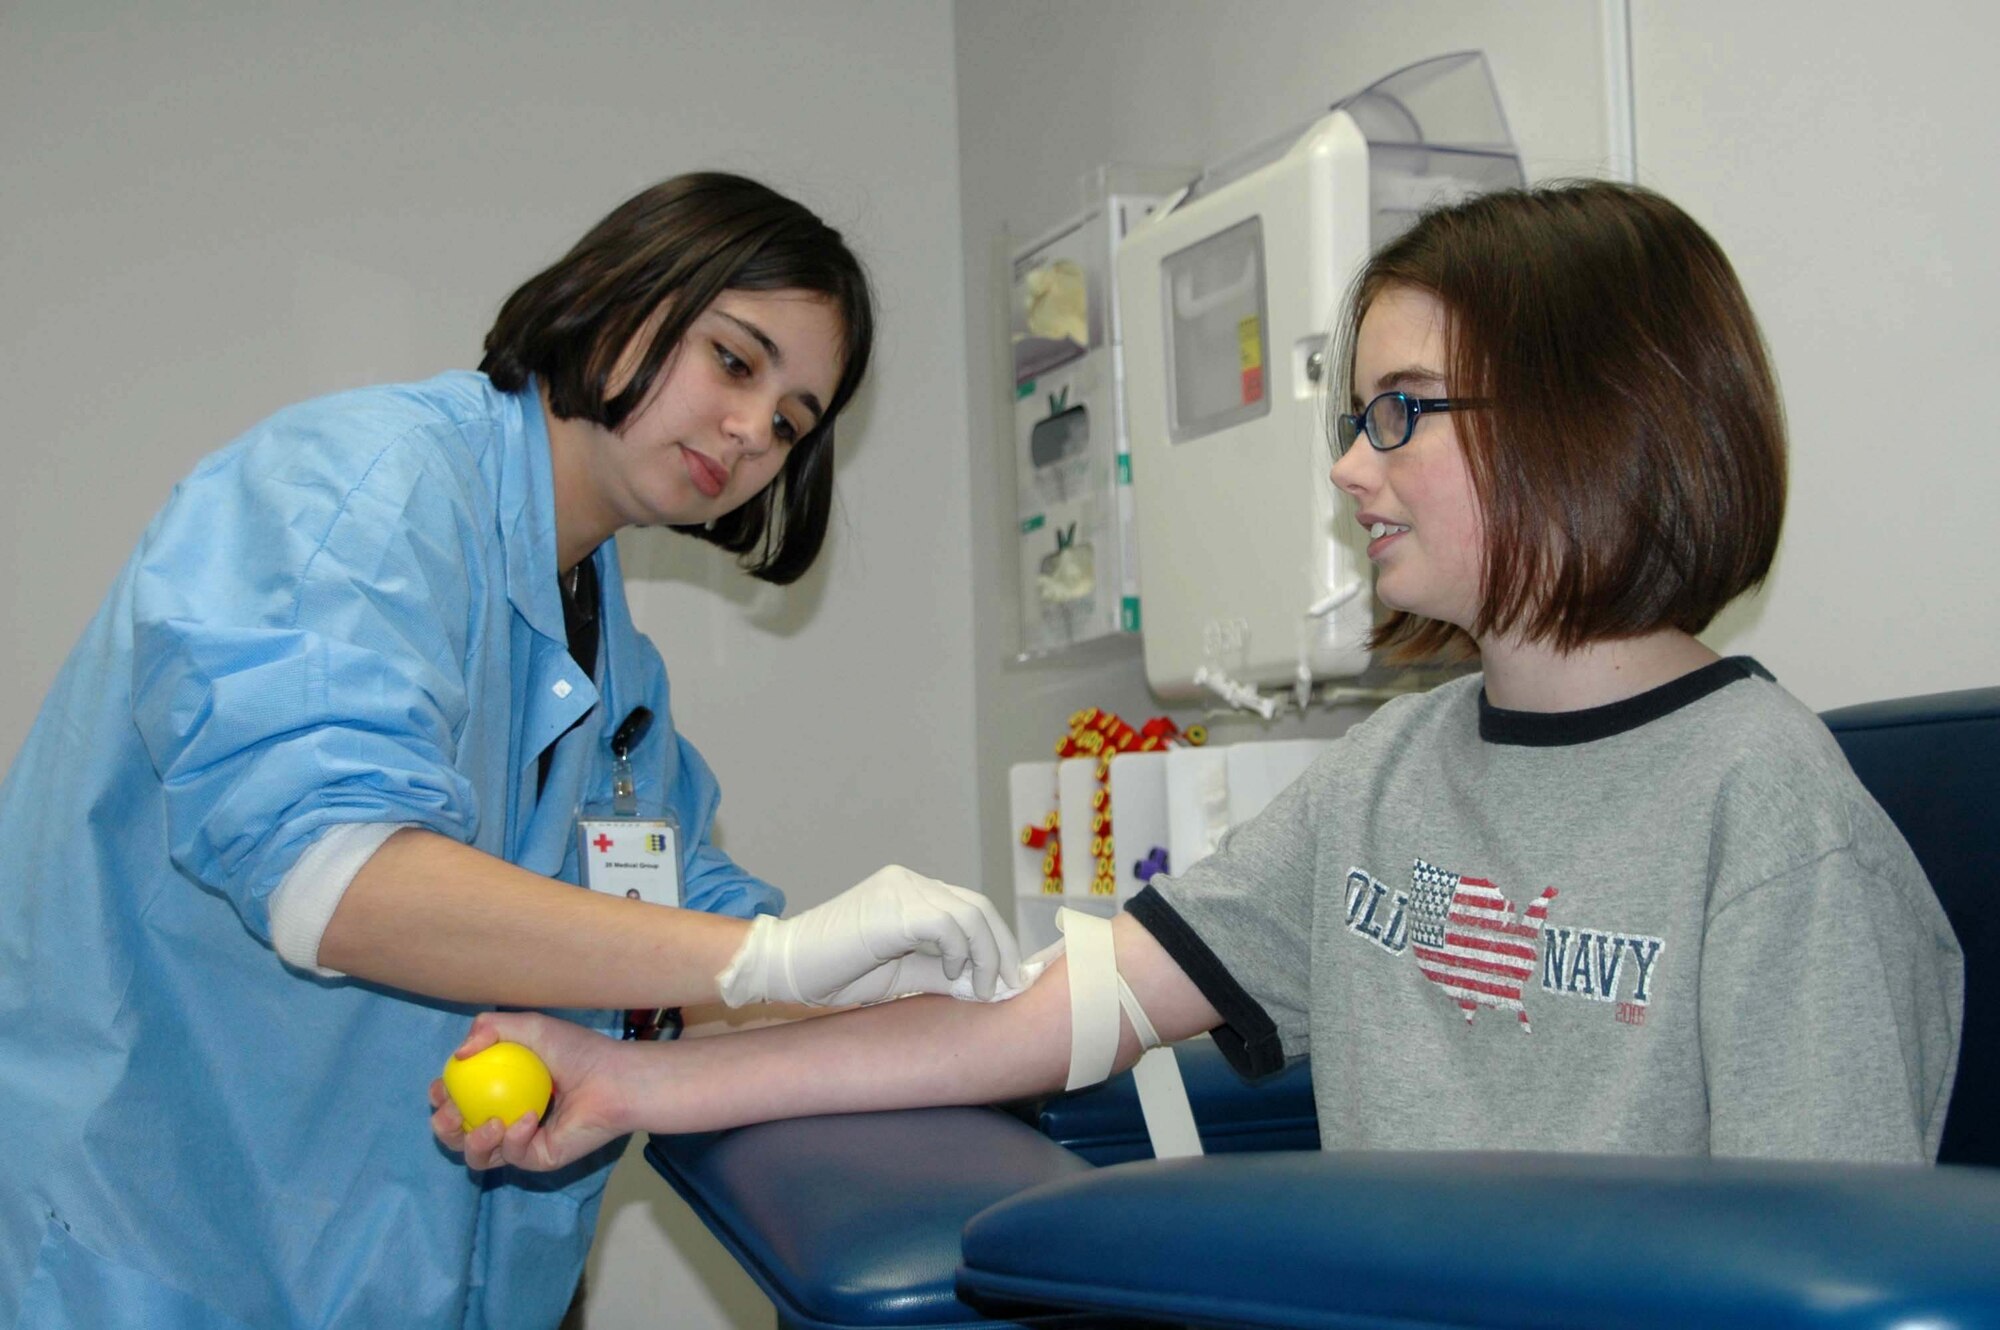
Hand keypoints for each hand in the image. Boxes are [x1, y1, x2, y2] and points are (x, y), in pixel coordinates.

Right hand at [429, 1012, 630, 1172]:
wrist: (613, 1078)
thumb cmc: (577, 1051)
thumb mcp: (531, 1028)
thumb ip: (491, 1029)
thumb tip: (459, 1054)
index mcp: (501, 1090)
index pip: (459, 1100)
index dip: (442, 1098)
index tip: (441, 1088)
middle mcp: (506, 1117)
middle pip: (458, 1134)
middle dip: (444, 1127)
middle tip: (453, 1112)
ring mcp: (521, 1142)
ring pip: (478, 1156)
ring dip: (473, 1141)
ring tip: (490, 1122)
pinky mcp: (538, 1159)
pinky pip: (513, 1156)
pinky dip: (514, 1138)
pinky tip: (528, 1119)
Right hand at [716, 865, 1023, 1007]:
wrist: (784, 965)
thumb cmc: (836, 972)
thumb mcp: (902, 974)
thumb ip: (941, 971)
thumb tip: (985, 984)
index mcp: (911, 891)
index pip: (970, 908)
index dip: (996, 942)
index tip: (1007, 979)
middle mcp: (910, 882)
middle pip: (978, 907)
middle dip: (1001, 950)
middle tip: (1006, 987)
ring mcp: (902, 889)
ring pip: (970, 914)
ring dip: (986, 955)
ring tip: (981, 988)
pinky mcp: (894, 907)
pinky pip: (947, 924)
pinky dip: (960, 952)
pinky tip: (951, 974)